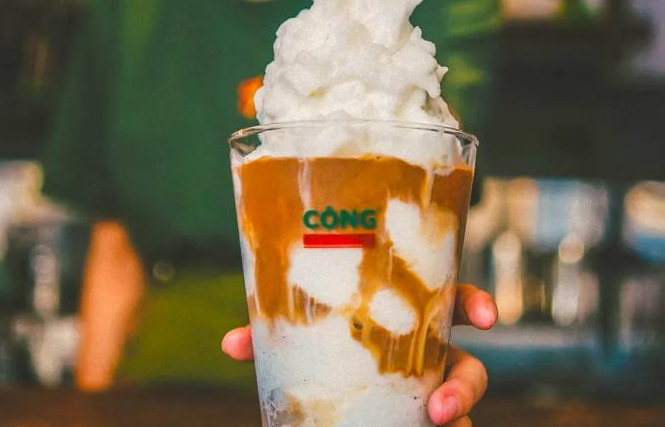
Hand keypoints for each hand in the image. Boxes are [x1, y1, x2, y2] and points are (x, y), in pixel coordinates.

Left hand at [222, 283, 496, 425]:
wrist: (320, 390)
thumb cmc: (324, 345)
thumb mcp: (301, 336)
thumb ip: (271, 335)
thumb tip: (230, 344)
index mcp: (411, 320)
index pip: (453, 304)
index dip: (477, 304)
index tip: (487, 317)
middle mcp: (429, 359)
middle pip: (471, 367)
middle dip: (466, 387)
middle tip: (441, 408)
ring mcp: (427, 395)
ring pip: (459, 410)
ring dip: (450, 422)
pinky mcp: (417, 423)